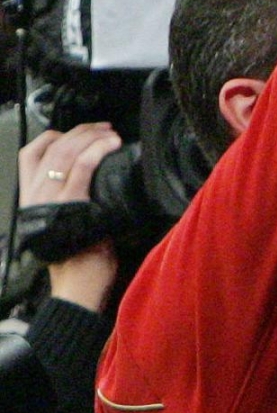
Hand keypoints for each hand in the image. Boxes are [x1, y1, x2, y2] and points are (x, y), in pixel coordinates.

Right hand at [16, 123, 122, 311]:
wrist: (77, 285)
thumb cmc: (79, 256)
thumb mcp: (67, 221)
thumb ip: (68, 197)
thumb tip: (91, 173)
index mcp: (31, 198)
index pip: (29, 155)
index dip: (52, 137)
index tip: (77, 133)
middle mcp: (34, 196)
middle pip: (51, 148)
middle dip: (80, 132)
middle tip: (103, 128)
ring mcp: (49, 200)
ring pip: (66, 153)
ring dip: (91, 137)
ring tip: (110, 134)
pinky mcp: (70, 205)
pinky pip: (81, 168)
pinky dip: (96, 151)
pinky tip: (111, 145)